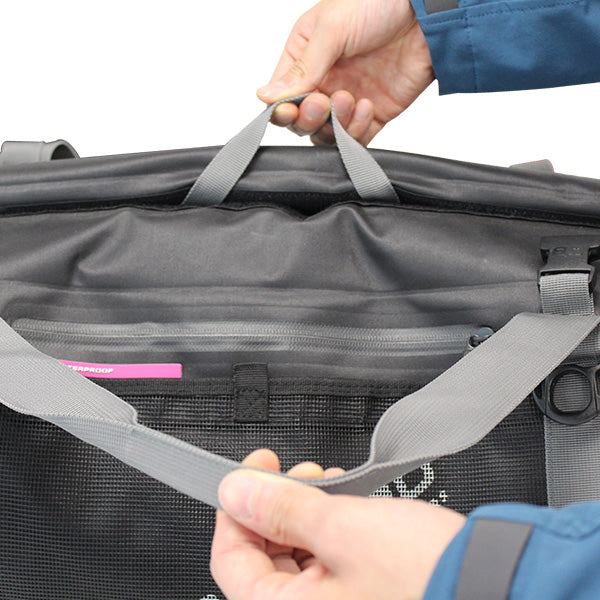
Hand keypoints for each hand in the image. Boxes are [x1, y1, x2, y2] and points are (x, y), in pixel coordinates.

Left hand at [211, 449, 464, 599]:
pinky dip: (329, 530)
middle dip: (275, 504)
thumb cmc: (426, 576)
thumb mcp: (342, 529)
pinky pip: (325, 564)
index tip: (250, 470)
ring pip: (294, 557)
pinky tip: (345, 503)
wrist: (494, 585)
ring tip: (326, 481)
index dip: (236, 505)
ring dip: (304, 513)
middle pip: (262, 556)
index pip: (229, 558)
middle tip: (295, 472)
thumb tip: (235, 491)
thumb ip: (279, 508)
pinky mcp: (362, 598)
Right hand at [256, 0, 433, 145]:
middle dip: (309, 118)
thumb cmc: (379, 3)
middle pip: (301, 120)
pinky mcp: (373, 115)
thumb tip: (265, 96)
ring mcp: (347, 100)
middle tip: (322, 102)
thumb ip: (301, 68)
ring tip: (349, 99)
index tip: (289, 109)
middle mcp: (324, 81)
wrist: (428, 13)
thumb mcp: (331, 29)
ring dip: (334, 124)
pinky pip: (355, 139)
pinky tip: (367, 106)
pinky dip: (356, 132)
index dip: (281, 109)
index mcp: (305, 56)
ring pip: (326, 134)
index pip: (281, 96)